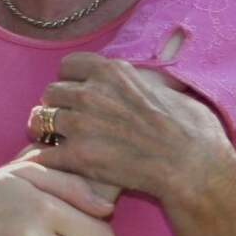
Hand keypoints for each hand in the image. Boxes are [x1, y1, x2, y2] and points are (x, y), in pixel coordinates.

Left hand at [28, 53, 233, 213]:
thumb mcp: (167, 90)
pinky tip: (54, 163)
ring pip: (39, 119)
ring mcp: (81, 124)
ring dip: (46, 130)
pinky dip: (44, 159)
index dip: (70, 80)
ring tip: (55, 140)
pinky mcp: (77, 156)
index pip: (68, 65)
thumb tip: (140, 82)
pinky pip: (42, 153)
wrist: (196, 170)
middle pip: (51, 92)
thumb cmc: (193, 132)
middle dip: (58, 106)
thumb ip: (140, 83)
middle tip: (67, 121)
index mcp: (111, 72)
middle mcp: (90, 93)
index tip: (76, 92)